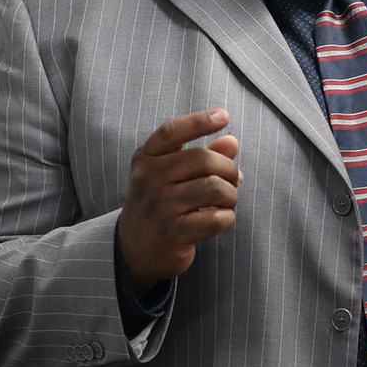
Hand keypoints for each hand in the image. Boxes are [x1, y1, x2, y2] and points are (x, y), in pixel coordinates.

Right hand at [119, 108, 240, 293]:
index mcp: (145, 159)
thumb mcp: (171, 176)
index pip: (172, 132)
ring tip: (227, 201)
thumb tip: (232, 142)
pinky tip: (221, 219)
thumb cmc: (160, 205)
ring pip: (215, 188)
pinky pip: (217, 218)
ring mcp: (160, 207)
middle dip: (228, 168)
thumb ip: (201, 156)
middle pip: (204, 159)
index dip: (199, 121)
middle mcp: (148, 180)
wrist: (134, 250)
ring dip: (231, 195)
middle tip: (232, 180)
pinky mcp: (173, 233)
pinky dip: (228, 217)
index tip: (223, 116)